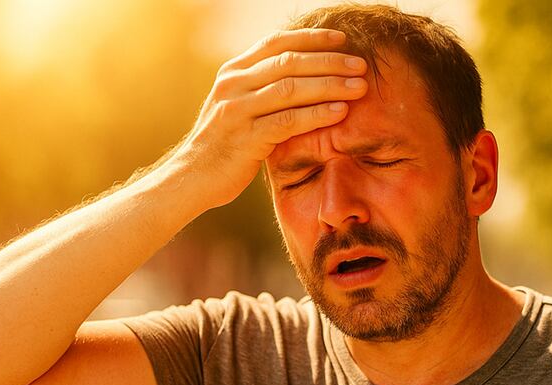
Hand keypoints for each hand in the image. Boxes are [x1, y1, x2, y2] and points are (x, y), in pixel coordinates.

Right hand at [172, 29, 368, 209]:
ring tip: (359, 87)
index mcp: (233, 71)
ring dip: (329, 85)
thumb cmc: (223, 145)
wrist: (191, 179)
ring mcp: (237, 110)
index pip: (277, 43)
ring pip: (291, 88)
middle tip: (360, 65)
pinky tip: (340, 112)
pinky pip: (287, 120)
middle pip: (289, 62)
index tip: (343, 40)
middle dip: (329, 61)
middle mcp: (233, 84)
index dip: (312, 38)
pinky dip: (317, 114)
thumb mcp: (237, 107)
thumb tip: (300, 75)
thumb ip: (261, 88)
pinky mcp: (245, 138)